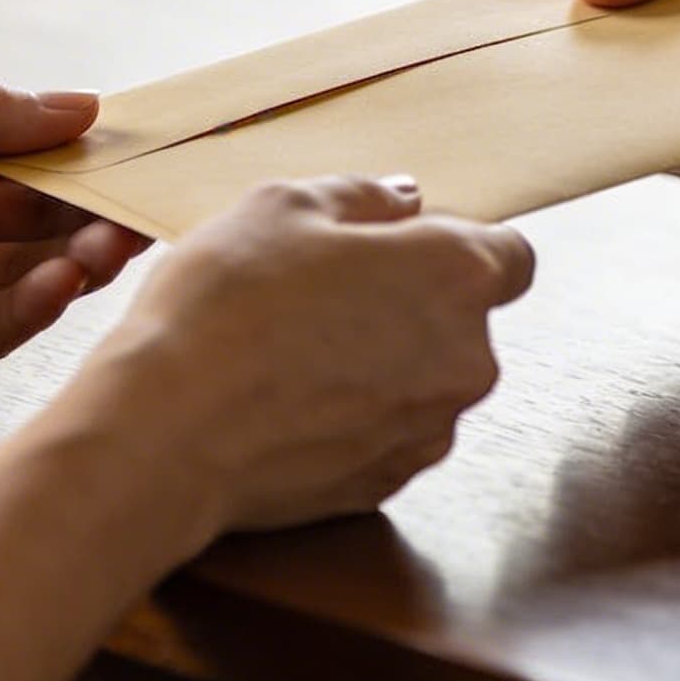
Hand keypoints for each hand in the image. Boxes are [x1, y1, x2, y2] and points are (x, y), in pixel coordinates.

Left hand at [0, 75, 150, 406]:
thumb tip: (85, 106)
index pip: (26, 150)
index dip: (83, 150)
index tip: (148, 147)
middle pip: (37, 215)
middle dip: (92, 209)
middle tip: (148, 208)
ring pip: (24, 272)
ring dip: (74, 259)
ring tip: (112, 247)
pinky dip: (30, 308)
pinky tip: (61, 285)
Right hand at [72, 175, 535, 532]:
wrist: (167, 432)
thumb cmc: (223, 307)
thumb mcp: (281, 206)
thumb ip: (362, 195)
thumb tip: (403, 200)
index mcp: (455, 276)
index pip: (512, 256)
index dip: (458, 246)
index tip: (403, 249)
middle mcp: (466, 358)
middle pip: (462, 322)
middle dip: (409, 305)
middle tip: (323, 293)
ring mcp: (429, 430)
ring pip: (423, 381)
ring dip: (381, 364)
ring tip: (294, 351)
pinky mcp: (387, 484)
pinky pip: (385, 433)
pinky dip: (352, 418)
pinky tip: (286, 402)